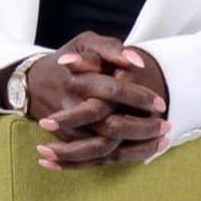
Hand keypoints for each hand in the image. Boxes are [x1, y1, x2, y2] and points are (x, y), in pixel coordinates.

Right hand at [29, 32, 168, 169]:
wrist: (34, 83)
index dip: (137, 96)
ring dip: (137, 147)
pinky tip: (148, 151)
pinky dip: (125, 157)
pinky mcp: (70, 141)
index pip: (111, 91)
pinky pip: (98, 158)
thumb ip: (110, 48)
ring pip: (105, 147)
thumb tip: (136, 61)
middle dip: (141, 128)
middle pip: (109, 125)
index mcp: (77, 80)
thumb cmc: (67, 59)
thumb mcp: (84, 42)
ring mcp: (69, 128)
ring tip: (163, 141)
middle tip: (166, 125)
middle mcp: (71, 107)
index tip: (160, 102)